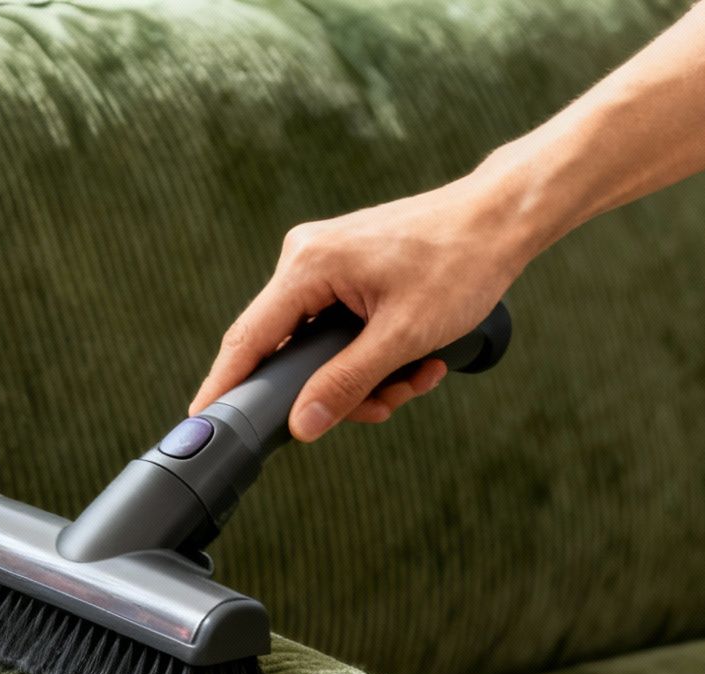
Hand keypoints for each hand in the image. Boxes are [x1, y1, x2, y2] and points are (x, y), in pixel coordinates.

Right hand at [191, 171, 535, 440]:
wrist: (502, 218)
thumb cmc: (460, 263)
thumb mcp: (403, 336)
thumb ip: (346, 383)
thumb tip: (303, 425)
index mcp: (307, 266)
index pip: (249, 338)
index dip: (224, 385)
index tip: (201, 421)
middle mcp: (305, 258)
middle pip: (289, 350)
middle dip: (337, 389)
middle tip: (385, 404)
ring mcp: (325, 262)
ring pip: (321, 345)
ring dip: (366, 375)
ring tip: (417, 377)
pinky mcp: (346, 269)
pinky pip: (340, 327)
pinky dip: (373, 353)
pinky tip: (416, 359)